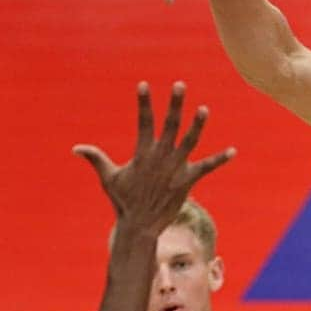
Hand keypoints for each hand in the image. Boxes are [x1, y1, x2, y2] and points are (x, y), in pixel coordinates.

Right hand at [73, 82, 234, 234]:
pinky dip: (220, 159)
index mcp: (143, 153)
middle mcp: (161, 157)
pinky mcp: (188, 180)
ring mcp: (176, 168)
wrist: (140, 225)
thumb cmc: (123, 201)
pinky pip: (207, 167)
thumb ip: (96, 158)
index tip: (144, 84)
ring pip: (190, 141)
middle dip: (175, 104)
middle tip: (180, 85)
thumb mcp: (108, 178)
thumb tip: (77, 148)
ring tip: (204, 109)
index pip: (144, 122)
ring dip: (198, 125)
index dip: (144, 103)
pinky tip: (233, 151)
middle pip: (170, 125)